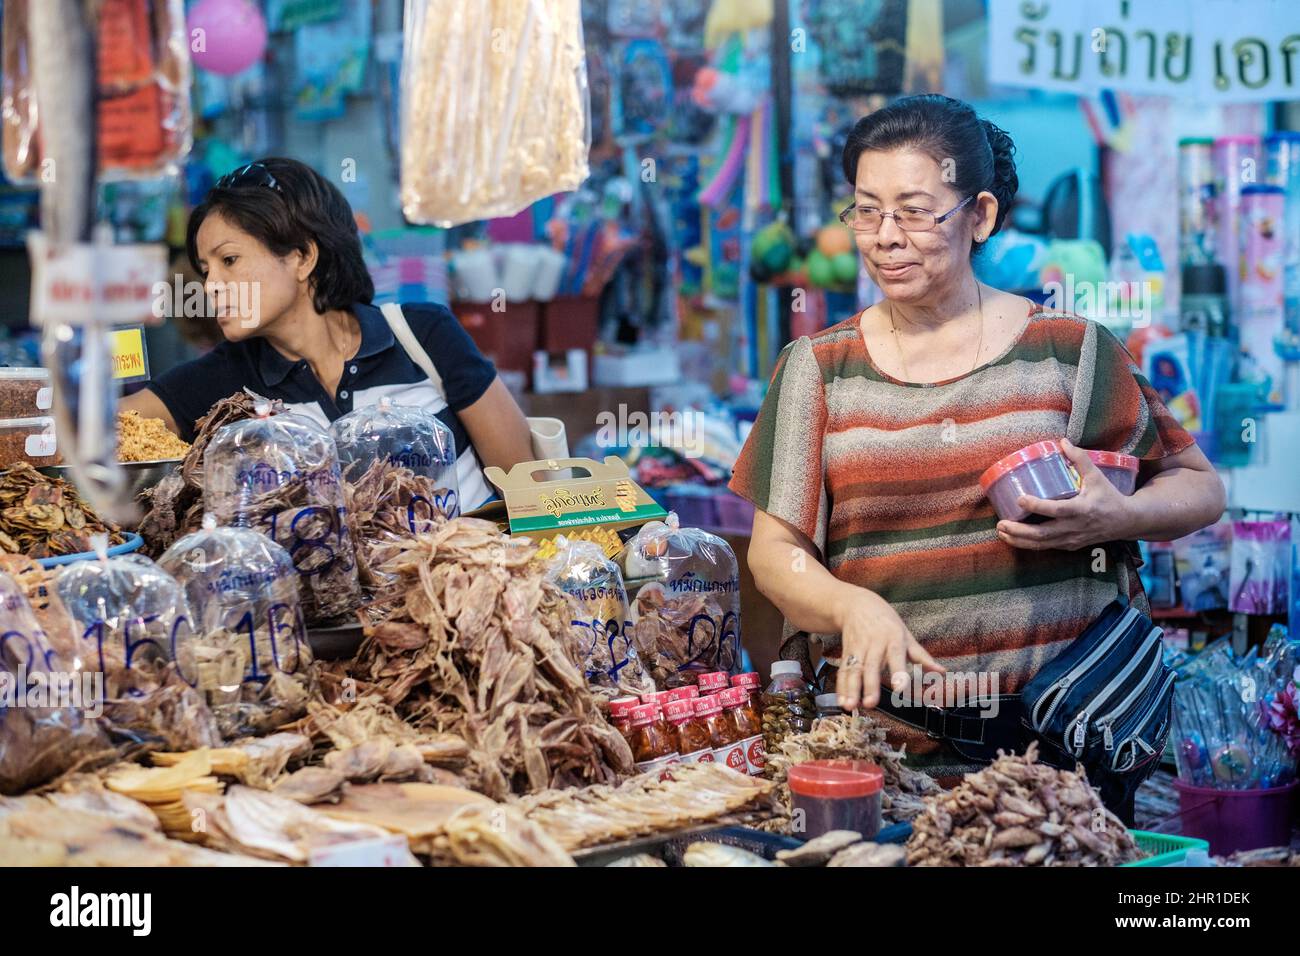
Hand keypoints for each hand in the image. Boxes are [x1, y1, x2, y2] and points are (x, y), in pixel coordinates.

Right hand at [834, 587, 943, 710]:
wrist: (856, 605)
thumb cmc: (885, 622)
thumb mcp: (906, 635)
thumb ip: (922, 656)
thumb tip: (941, 672)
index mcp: (892, 638)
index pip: (896, 655)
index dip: (898, 672)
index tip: (900, 688)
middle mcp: (873, 644)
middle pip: (870, 666)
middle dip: (870, 686)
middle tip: (870, 704)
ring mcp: (857, 648)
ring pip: (853, 670)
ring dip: (851, 689)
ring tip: (850, 706)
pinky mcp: (845, 653)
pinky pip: (843, 671)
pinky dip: (841, 687)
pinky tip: (841, 702)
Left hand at [996, 438, 1135, 550]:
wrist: (1126, 522)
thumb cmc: (1110, 497)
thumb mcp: (1097, 476)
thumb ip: (1080, 459)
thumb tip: (1062, 441)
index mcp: (1082, 509)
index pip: (1056, 510)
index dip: (1037, 505)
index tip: (1020, 498)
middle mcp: (1075, 527)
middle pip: (1043, 534)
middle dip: (1019, 531)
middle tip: (1001, 523)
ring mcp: (1071, 539)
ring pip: (1042, 544)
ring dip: (1019, 540)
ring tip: (1001, 532)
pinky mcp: (1070, 546)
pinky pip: (1046, 547)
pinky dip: (1029, 544)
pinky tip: (1013, 538)